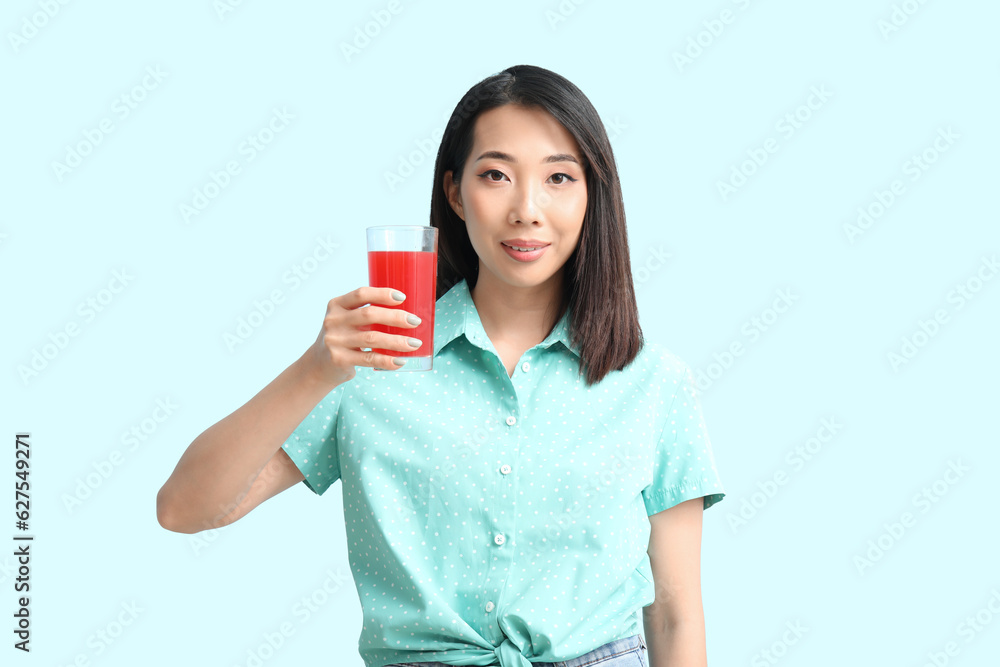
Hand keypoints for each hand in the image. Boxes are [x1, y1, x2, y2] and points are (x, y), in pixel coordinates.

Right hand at [306, 286, 421, 385]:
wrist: (318, 365)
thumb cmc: (342, 338)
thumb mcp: (346, 320)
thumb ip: (365, 313)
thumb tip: (405, 312)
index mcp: (337, 305)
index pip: (361, 294)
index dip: (383, 294)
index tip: (402, 298)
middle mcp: (334, 321)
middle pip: (369, 315)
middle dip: (396, 317)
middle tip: (415, 321)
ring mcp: (335, 340)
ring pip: (372, 338)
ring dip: (397, 341)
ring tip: (415, 343)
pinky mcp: (339, 359)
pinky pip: (369, 359)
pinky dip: (388, 360)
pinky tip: (401, 361)